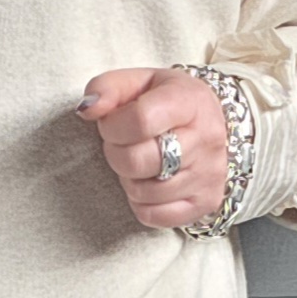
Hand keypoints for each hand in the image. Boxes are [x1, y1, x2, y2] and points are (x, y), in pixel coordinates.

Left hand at [76, 66, 228, 228]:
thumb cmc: (166, 100)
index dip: (112, 126)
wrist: (209, 120)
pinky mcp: (207, 202)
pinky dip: (141, 203)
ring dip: (128, 178)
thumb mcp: (137, 81)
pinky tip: (148, 182)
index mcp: (189, 101)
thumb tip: (86, 110)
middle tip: (121, 144)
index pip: (140, 120)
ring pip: (144, 192)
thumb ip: (106, 88)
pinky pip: (155, 216)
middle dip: (116, 153)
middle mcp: (206, 138)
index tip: (111, 124)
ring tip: (137, 160)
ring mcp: (209, 174)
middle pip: (138, 161)